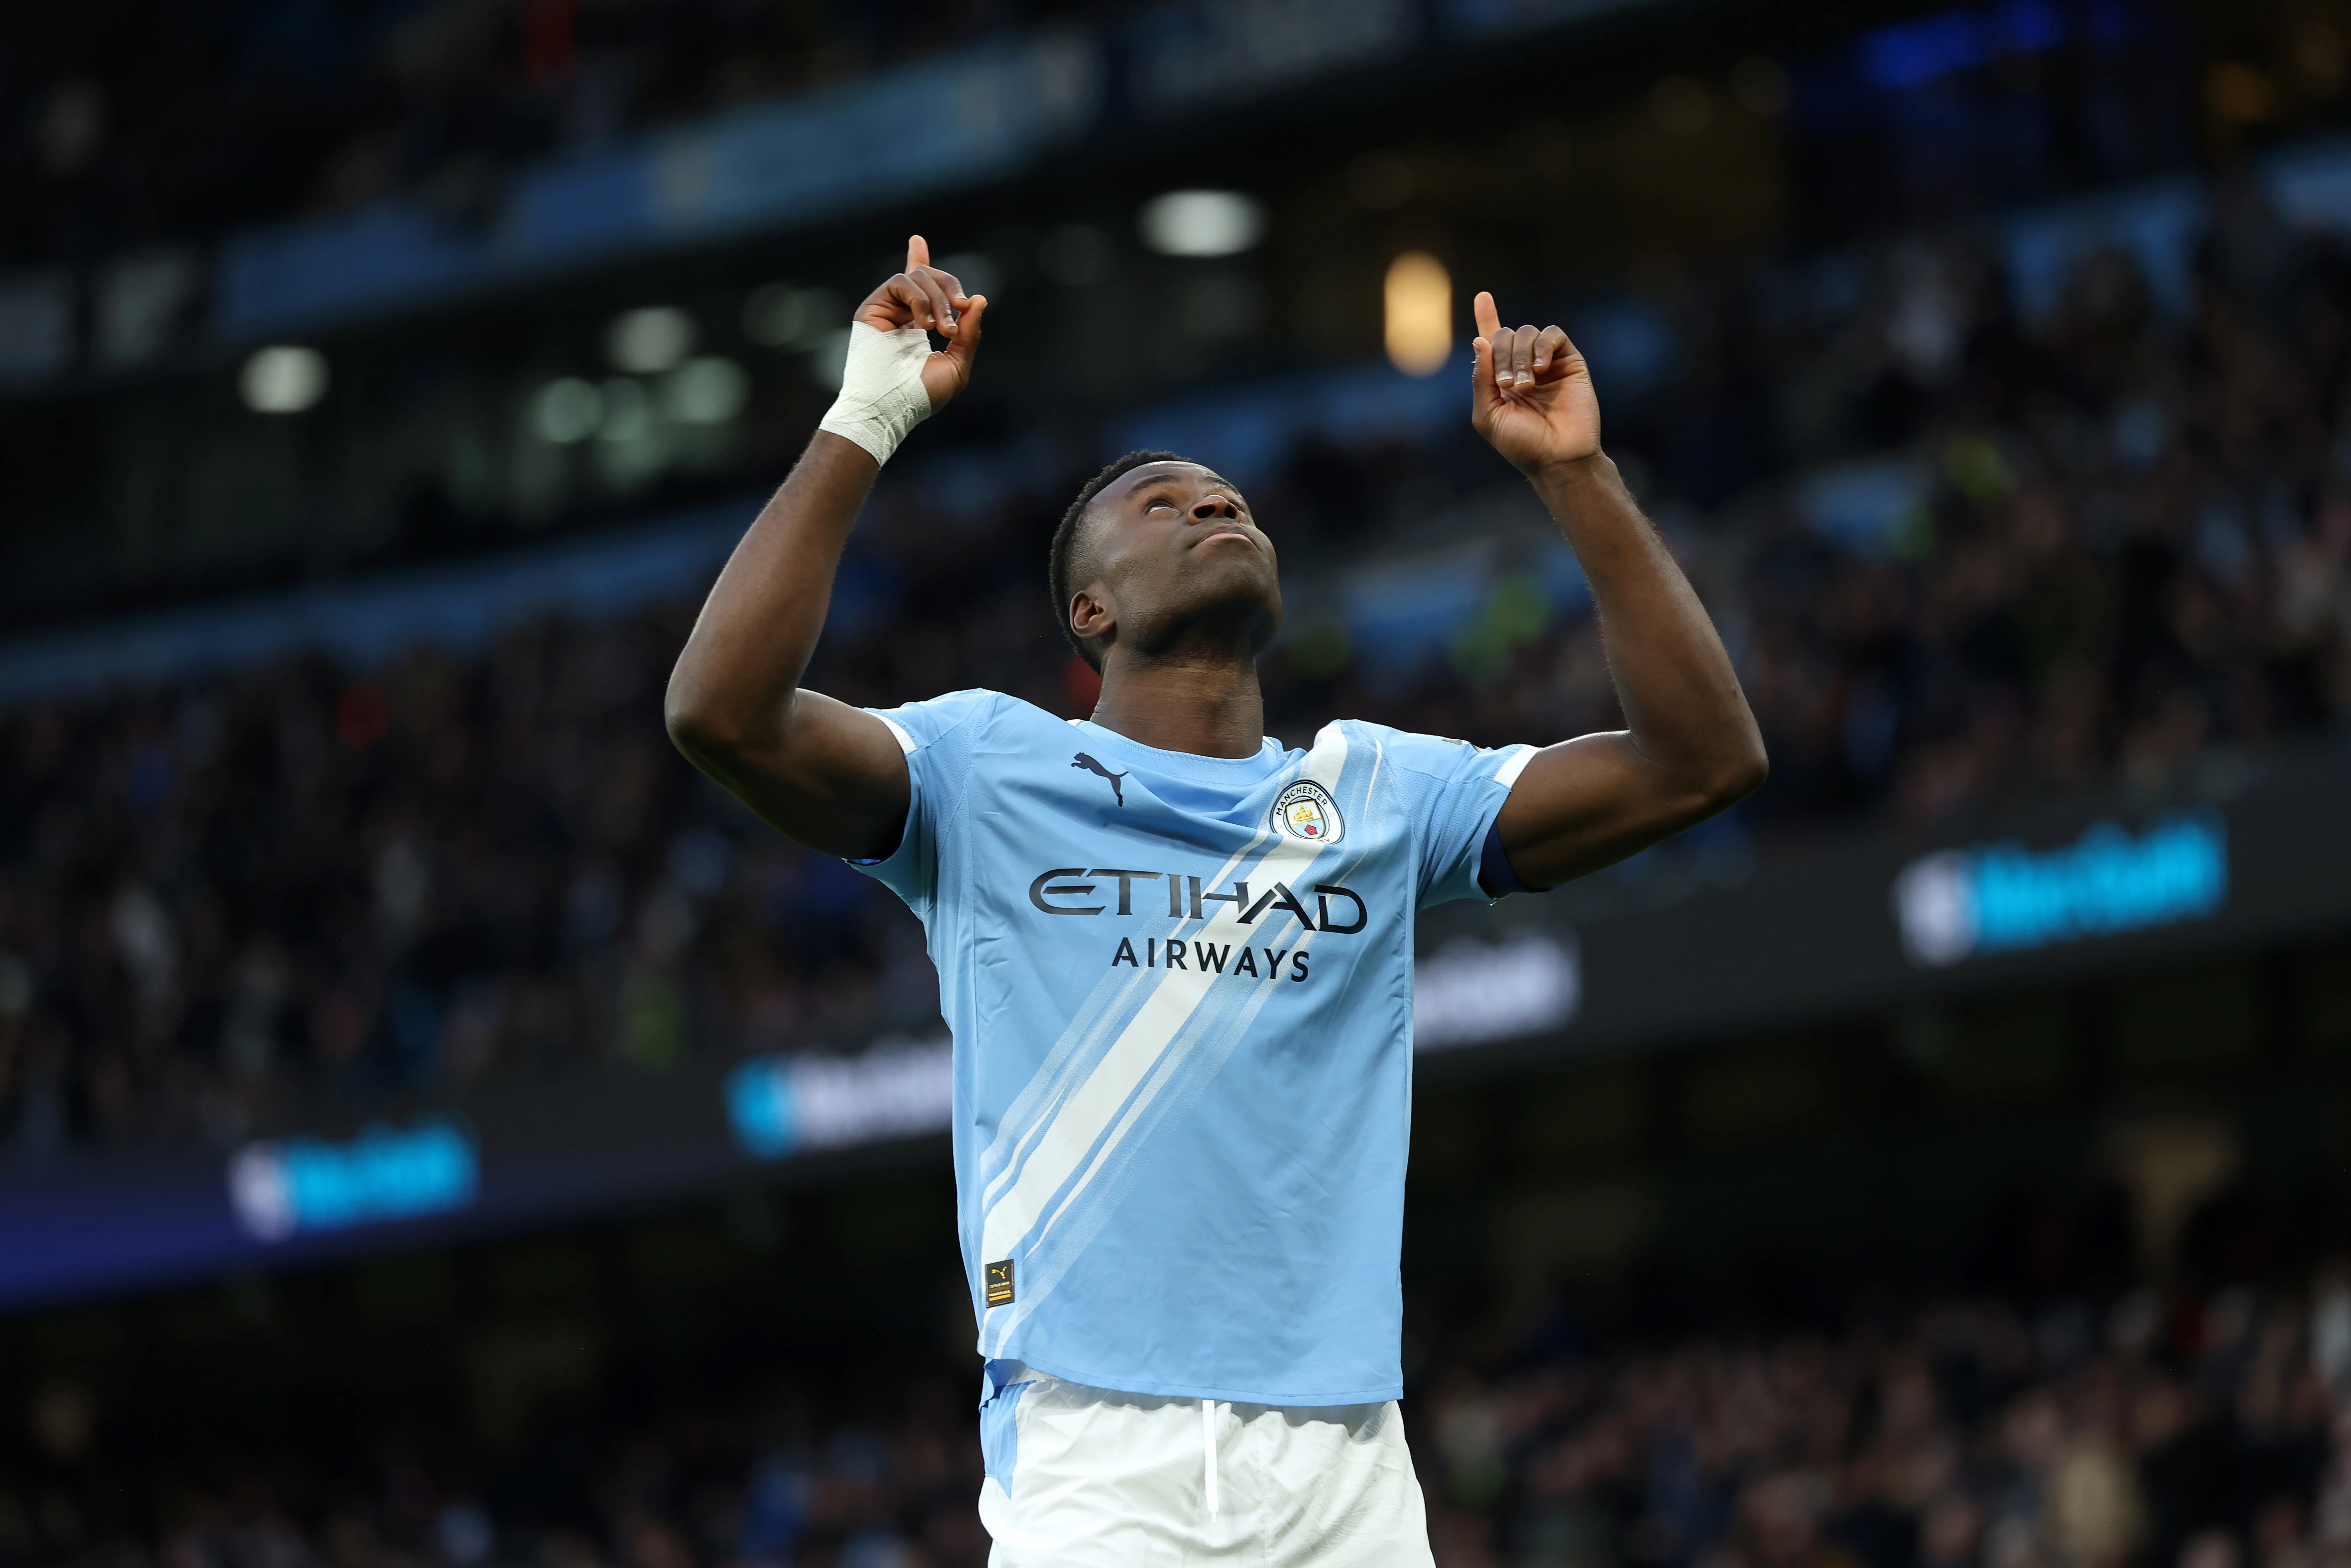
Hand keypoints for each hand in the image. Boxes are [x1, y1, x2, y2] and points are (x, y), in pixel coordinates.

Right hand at [852, 235, 988, 409]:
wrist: (891, 407)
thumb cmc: (920, 396)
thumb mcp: (956, 366)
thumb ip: (968, 335)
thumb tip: (979, 300)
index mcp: (917, 325)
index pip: (921, 287)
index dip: (919, 261)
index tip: (917, 241)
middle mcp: (900, 313)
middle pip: (928, 276)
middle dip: (951, 287)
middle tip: (961, 308)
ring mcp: (886, 308)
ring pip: (917, 276)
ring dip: (938, 298)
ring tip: (942, 328)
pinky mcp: (872, 307)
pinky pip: (901, 282)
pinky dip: (919, 299)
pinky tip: (924, 323)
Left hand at [1470, 291, 1598, 473]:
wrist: (1558, 457)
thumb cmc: (1522, 444)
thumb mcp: (1488, 415)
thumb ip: (1480, 379)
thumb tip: (1479, 339)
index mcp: (1500, 379)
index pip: (1491, 342)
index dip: (1486, 317)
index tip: (1482, 296)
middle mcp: (1522, 366)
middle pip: (1504, 335)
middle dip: (1501, 356)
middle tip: (1508, 385)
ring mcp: (1546, 363)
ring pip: (1526, 332)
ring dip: (1519, 356)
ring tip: (1526, 385)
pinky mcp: (1569, 361)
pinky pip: (1553, 335)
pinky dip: (1542, 346)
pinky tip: (1540, 368)